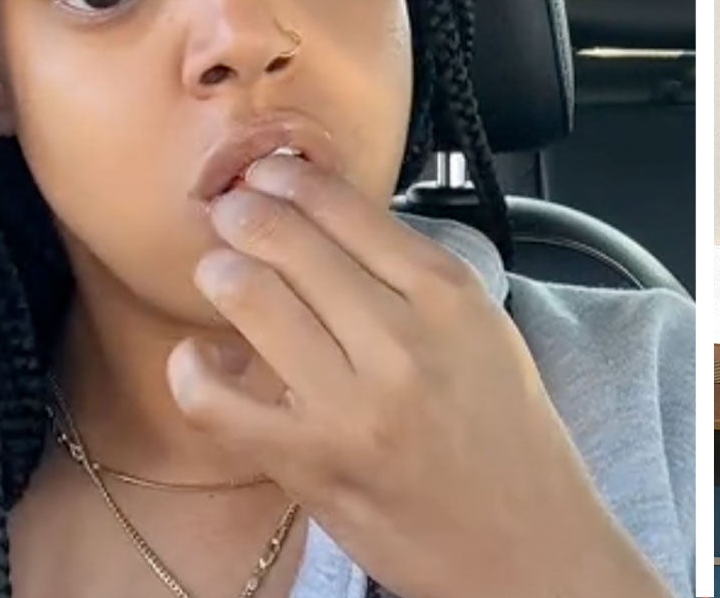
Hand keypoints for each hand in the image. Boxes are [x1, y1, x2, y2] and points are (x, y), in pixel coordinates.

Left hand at [166, 152, 668, 597]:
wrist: (527, 543)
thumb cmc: (508, 441)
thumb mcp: (488, 334)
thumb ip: (419, 281)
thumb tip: (337, 226)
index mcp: (451, 298)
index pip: (350, 209)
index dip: (293, 181)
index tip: (270, 175)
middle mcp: (402, 340)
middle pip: (290, 241)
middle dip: (245, 214)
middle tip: (232, 213)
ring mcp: (352, 403)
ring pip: (250, 298)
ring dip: (222, 274)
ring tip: (221, 274)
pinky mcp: (311, 461)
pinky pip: (216, 400)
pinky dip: (193, 370)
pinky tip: (202, 359)